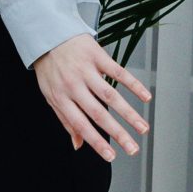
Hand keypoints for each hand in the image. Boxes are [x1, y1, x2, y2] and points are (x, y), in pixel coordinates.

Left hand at [34, 32, 150, 161]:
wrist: (47, 35)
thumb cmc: (50, 68)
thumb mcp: (51, 95)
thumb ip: (66, 120)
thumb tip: (77, 145)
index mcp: (61, 98)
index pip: (80, 125)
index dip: (95, 142)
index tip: (111, 156)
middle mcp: (73, 86)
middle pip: (98, 113)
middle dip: (117, 133)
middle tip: (133, 148)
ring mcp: (85, 70)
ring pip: (110, 95)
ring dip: (129, 113)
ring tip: (143, 128)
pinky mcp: (96, 55)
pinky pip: (118, 72)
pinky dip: (133, 85)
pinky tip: (146, 97)